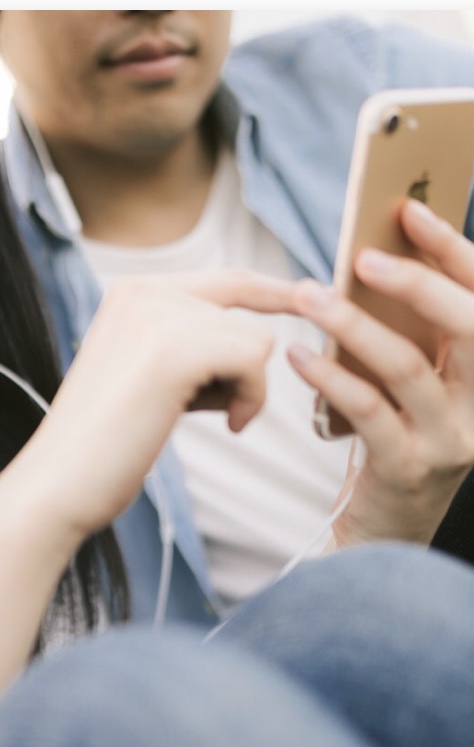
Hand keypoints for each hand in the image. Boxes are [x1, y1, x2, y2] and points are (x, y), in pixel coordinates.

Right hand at [23, 269, 296, 541]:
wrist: (60, 483)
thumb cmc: (106, 445)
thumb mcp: (146, 375)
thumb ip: (191, 344)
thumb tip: (262, 338)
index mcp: (133, 292)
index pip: (228, 279)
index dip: (275, 293)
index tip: (315, 298)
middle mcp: (143, 290)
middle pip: (246, 305)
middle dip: (249, 362)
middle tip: (231, 412)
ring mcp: (157, 315)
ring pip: (256, 337)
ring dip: (246, 388)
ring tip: (210, 420)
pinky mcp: (175, 347)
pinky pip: (256, 359)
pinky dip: (251, 399)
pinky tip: (226, 426)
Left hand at [287, 199, 473, 546]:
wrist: (384, 528)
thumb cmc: (389, 439)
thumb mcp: (409, 384)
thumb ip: (408, 334)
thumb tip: (370, 262)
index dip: (454, 251)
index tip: (410, 211)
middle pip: (468, 326)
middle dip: (416, 283)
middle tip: (362, 257)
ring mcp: (451, 438)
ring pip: (408, 366)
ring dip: (354, 325)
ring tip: (310, 297)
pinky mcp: (408, 466)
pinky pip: (368, 411)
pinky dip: (330, 377)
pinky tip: (297, 355)